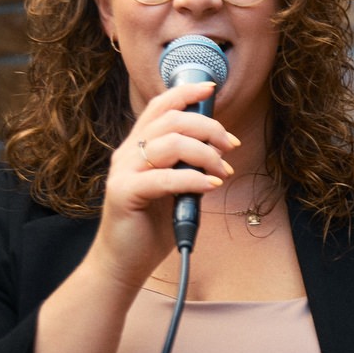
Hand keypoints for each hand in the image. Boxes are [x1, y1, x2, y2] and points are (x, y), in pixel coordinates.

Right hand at [91, 81, 238, 281]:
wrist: (123, 263)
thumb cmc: (150, 227)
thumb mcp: (174, 190)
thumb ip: (186, 167)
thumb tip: (217, 152)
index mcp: (138, 148)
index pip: (159, 107)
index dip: (185, 93)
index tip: (211, 89)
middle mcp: (128, 154)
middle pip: (170, 120)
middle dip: (208, 127)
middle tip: (230, 146)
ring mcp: (123, 172)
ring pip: (169, 143)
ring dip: (205, 154)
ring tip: (223, 171)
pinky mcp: (124, 193)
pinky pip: (164, 177)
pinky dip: (192, 179)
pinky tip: (211, 185)